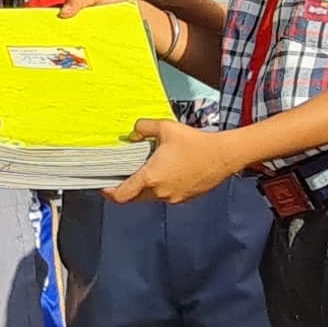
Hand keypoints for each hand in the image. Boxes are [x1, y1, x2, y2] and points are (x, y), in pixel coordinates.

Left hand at [105, 117, 244, 204]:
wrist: (223, 156)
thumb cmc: (194, 142)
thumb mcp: (165, 128)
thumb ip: (143, 128)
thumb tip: (132, 134)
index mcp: (150, 177)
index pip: (121, 195)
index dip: (109, 193)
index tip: (103, 186)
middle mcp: (159, 192)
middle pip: (134, 197)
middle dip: (127, 188)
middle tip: (123, 175)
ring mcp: (173, 198)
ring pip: (151, 197)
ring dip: (145, 187)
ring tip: (149, 169)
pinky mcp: (184, 199)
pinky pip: (166, 196)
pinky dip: (161, 187)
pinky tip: (168, 172)